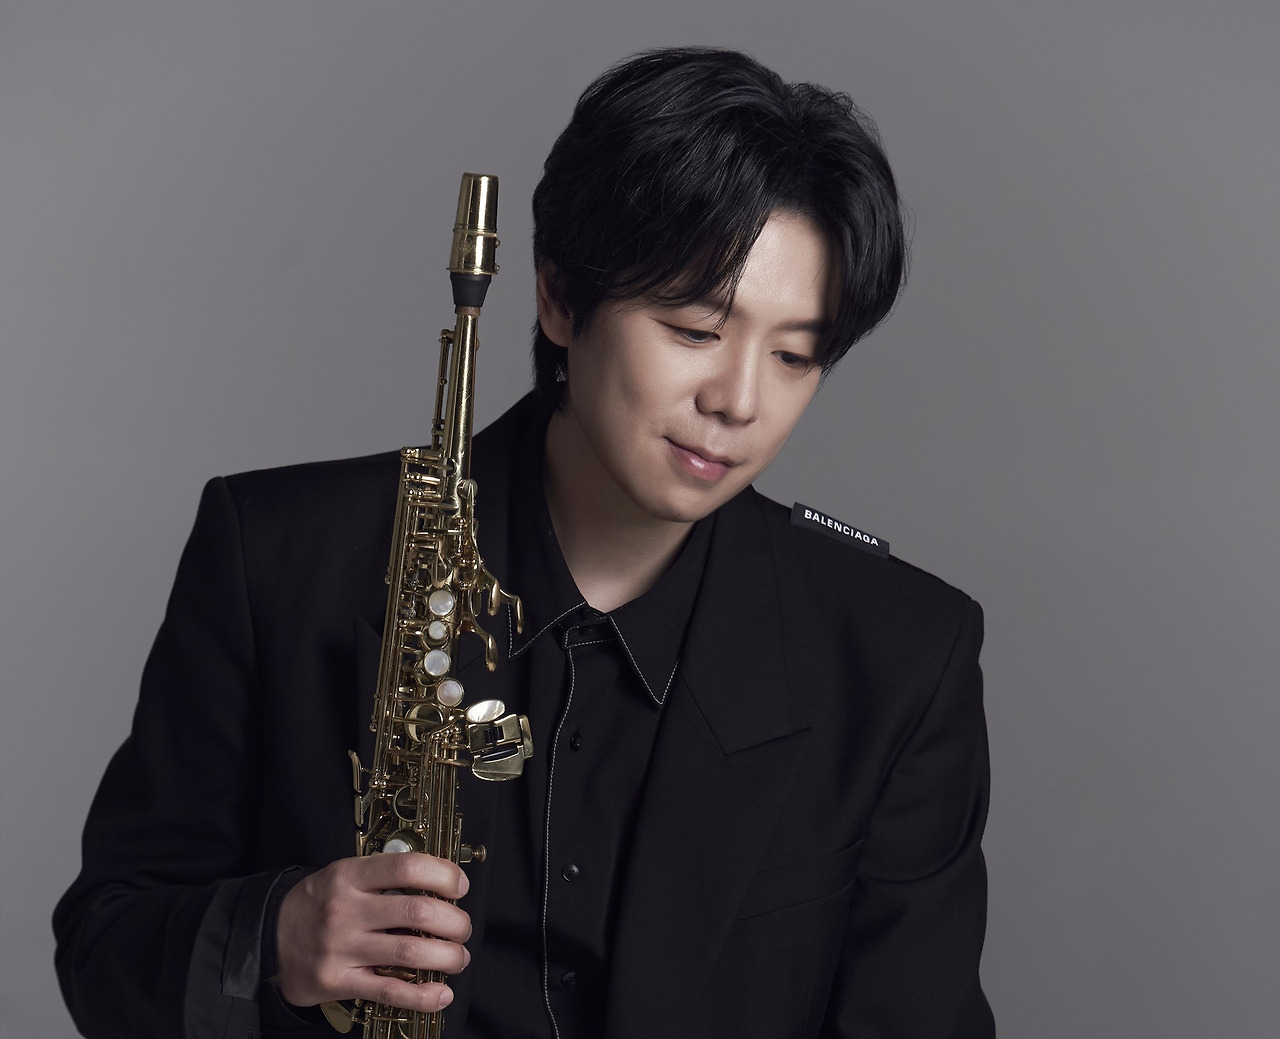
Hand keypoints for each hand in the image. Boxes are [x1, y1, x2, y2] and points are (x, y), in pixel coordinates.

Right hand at [275, 852, 471, 1012]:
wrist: (267, 938)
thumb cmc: (316, 904)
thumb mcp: (342, 874)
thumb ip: (383, 875)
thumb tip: (438, 880)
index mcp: (350, 876)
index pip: (406, 867)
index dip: (443, 874)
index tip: (459, 886)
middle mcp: (346, 910)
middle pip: (417, 911)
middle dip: (454, 921)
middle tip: (463, 928)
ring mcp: (342, 948)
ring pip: (410, 952)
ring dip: (448, 957)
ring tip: (458, 957)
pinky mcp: (337, 982)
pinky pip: (389, 992)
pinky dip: (422, 996)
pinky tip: (441, 993)